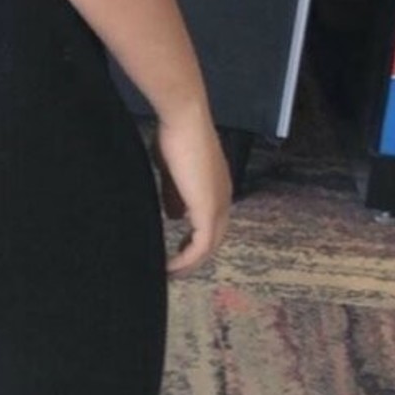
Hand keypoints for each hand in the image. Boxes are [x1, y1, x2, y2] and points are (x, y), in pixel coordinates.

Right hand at [151, 104, 231, 275]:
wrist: (184, 121)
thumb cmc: (176, 137)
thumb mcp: (172, 171)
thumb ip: (175, 194)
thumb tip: (174, 215)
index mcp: (217, 188)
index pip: (211, 222)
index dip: (195, 239)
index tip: (176, 250)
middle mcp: (224, 199)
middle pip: (213, 239)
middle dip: (194, 257)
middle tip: (173, 270)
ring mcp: (219, 206)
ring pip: (209, 247)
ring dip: (190, 263)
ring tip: (170, 273)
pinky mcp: (209, 211)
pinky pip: (201, 246)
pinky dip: (186, 260)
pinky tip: (170, 266)